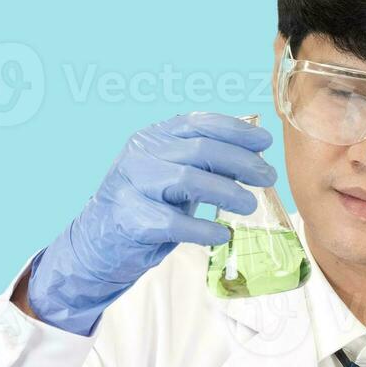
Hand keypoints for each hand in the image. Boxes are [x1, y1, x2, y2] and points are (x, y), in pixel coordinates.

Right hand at [26, 112, 275, 335]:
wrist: (98, 243)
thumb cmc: (145, 207)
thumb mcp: (170, 174)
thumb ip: (202, 162)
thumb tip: (253, 156)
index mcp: (153, 137)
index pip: (200, 123)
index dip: (236, 130)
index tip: (265, 142)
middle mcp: (141, 154)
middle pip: (201, 149)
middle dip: (242, 162)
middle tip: (267, 177)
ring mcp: (133, 185)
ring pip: (189, 180)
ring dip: (227, 192)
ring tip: (249, 204)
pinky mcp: (131, 219)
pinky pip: (175, 222)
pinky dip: (204, 230)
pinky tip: (222, 235)